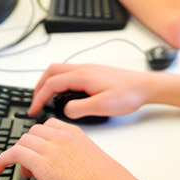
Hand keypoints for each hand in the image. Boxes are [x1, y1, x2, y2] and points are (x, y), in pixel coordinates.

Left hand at [0, 119, 164, 179]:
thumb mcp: (91, 160)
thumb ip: (74, 156)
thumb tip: (61, 167)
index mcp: (75, 133)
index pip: (48, 125)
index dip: (39, 138)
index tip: (39, 150)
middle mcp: (62, 136)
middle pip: (32, 132)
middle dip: (28, 147)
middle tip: (31, 166)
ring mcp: (51, 148)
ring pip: (22, 141)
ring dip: (18, 155)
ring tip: (24, 172)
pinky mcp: (42, 163)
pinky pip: (13, 153)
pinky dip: (2, 159)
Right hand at [28, 63, 154, 118]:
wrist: (145, 86)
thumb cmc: (128, 94)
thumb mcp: (102, 107)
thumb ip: (79, 109)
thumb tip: (65, 110)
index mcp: (82, 76)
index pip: (51, 83)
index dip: (39, 97)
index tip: (34, 110)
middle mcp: (83, 69)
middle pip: (51, 71)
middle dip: (39, 86)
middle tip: (35, 102)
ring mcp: (88, 69)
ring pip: (59, 70)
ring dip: (48, 82)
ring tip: (45, 98)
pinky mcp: (93, 73)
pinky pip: (69, 73)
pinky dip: (59, 82)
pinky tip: (64, 94)